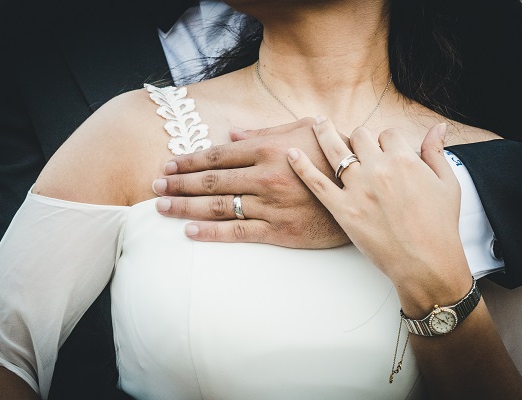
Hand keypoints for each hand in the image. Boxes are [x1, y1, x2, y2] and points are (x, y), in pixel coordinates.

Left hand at [152, 118, 349, 248]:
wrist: (366, 190)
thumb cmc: (332, 154)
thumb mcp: (303, 129)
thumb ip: (263, 131)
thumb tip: (229, 134)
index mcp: (268, 149)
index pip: (217, 155)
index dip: (189, 161)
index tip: (168, 166)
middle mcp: (264, 176)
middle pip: (211, 181)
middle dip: (178, 184)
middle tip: (154, 187)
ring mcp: (270, 205)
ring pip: (218, 207)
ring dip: (185, 207)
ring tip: (161, 207)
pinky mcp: (279, 231)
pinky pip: (238, 232)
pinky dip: (211, 233)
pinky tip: (190, 233)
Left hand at [287, 118, 471, 311]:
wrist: (425, 261)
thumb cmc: (439, 226)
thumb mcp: (447, 183)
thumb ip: (436, 152)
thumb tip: (439, 127)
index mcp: (404, 160)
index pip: (387, 134)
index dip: (385, 140)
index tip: (383, 148)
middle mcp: (378, 169)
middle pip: (360, 137)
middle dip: (359, 138)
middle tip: (354, 142)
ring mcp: (357, 189)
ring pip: (335, 150)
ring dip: (324, 133)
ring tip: (317, 123)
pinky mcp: (342, 209)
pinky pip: (316, 183)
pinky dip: (301, 166)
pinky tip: (291, 153)